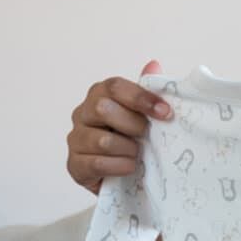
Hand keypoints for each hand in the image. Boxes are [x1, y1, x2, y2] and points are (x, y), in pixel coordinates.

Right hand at [66, 59, 171, 194]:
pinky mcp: (74, 165)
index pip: (114, 86)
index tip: (166, 112)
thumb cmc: (135, 139)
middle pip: (103, 108)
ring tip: (138, 154)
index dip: (141, 98)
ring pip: (102, 140)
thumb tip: (153, 64)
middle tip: (147, 135)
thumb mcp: (147, 116)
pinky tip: (130, 166)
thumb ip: (149, 91)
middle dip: (133, 124)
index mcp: (100, 95)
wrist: (126, 176)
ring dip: (128, 149)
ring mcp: (76, 139)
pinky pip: (96, 163)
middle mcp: (82, 114)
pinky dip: (120, 166)